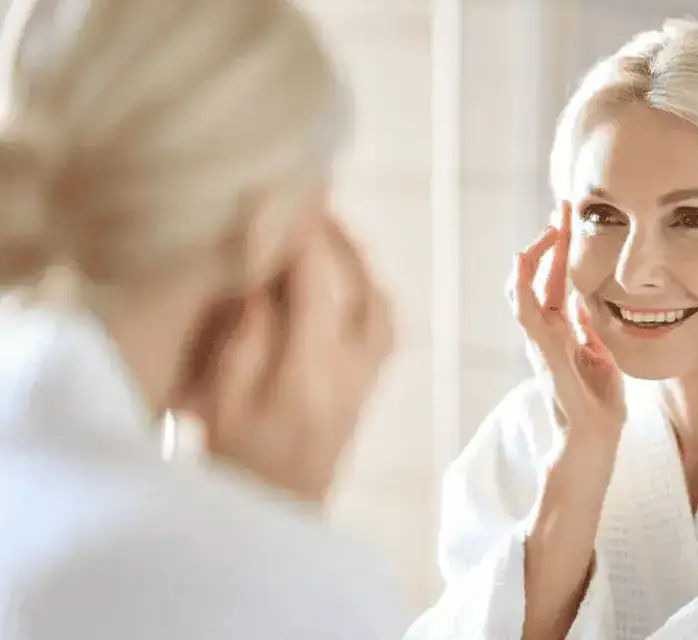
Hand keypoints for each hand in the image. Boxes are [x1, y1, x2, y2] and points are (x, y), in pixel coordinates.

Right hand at [189, 215, 393, 500]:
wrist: (274, 520)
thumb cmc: (231, 464)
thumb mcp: (216, 405)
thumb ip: (241, 339)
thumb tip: (267, 279)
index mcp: (305, 377)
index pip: (317, 285)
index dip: (305, 232)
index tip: (291, 190)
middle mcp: (348, 376)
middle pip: (358, 287)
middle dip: (334, 236)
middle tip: (308, 199)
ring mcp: (365, 385)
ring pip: (381, 305)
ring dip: (357, 261)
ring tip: (327, 231)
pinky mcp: (368, 391)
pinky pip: (386, 328)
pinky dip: (370, 291)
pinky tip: (347, 277)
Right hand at [507, 201, 624, 445]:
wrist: (595, 435)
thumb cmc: (597, 399)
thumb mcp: (598, 350)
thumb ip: (586, 326)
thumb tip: (583, 300)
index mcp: (559, 327)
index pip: (553, 278)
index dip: (559, 247)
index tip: (570, 216)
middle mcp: (544, 329)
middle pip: (536, 274)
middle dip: (548, 239)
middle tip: (562, 207)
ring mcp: (539, 339)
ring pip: (522, 288)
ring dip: (534, 254)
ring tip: (550, 228)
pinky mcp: (542, 350)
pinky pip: (524, 312)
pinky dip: (521, 284)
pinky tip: (524, 260)